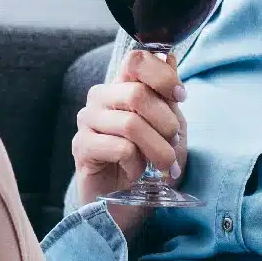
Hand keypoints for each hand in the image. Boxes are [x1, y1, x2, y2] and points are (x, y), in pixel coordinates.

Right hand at [71, 49, 187, 233]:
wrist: (127, 205)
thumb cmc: (149, 163)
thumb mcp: (169, 126)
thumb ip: (167, 94)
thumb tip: (170, 55)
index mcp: (122, 86)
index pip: (135, 59)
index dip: (162, 75)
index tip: (180, 97)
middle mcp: (100, 98)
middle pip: (137, 94)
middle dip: (165, 123)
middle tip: (174, 144)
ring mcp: (87, 121)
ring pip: (131, 124)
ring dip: (157, 149)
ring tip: (164, 165)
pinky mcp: (81, 147)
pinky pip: (119, 148)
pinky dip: (136, 163)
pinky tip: (135, 171)